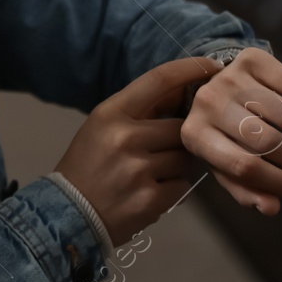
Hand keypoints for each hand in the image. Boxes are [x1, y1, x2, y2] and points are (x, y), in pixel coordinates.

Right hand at [54, 58, 219, 242]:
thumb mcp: (102, 128)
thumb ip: (139, 112)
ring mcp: (139, 169)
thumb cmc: (87, 166)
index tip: (213, 66)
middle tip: (159, 151)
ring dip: (177, 165)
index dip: (190, 69)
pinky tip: (149, 192)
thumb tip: (183, 92)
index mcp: (110, 113)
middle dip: (178, 138)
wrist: (68, 214)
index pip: (159, 80)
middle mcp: (125, 137)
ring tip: (151, 174)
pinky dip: (172, 189)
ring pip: (185, 157)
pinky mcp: (152, 199)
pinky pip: (183, 186)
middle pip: (181, 126)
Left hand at [180, 48, 281, 215]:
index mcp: (194, 135)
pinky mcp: (252, 59)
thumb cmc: (223, 133)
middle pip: (268, 141)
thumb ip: (245, 188)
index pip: (244, 166)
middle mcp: (207, 103)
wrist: (216, 84)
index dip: (280, 183)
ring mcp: (228, 78)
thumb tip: (272, 208)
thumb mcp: (224, 163)